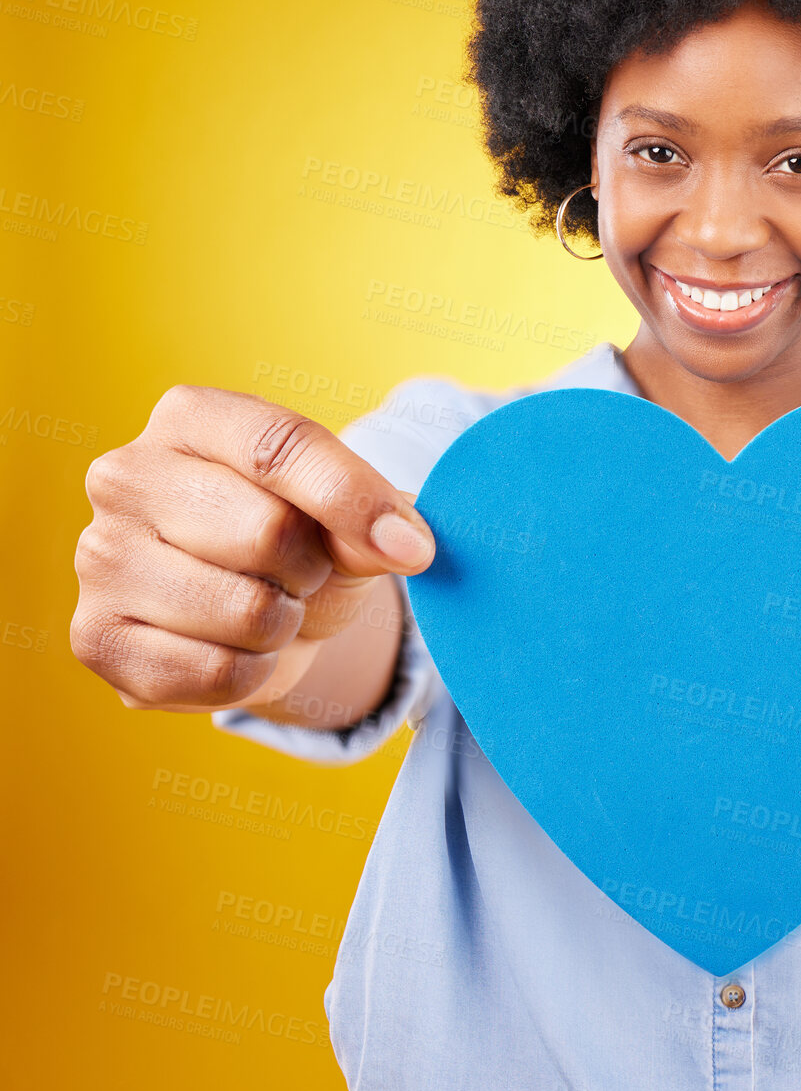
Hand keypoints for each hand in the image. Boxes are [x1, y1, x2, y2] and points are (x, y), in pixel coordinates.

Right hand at [71, 386, 435, 710]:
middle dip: (311, 567)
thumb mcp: (350, 516)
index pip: (281, 446)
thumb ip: (378, 516)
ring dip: (282, 624)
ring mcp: (99, 556)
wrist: (259, 614)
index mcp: (191, 417)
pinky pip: (215, 673)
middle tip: (300, 570)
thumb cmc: (303, 541)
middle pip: (267, 532)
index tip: (414, 547)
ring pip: (245, 612)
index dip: (354, 499)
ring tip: (265, 605)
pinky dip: (250, 673)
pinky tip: (231, 647)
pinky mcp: (96, 636)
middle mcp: (127, 475)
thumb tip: (405, 544)